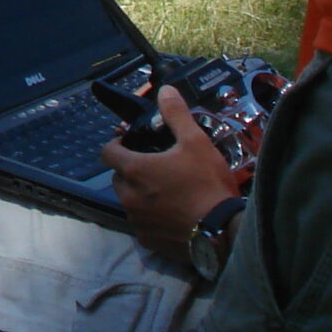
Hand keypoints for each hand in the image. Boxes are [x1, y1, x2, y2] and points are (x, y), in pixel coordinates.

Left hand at [100, 86, 238, 263]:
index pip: (107, 152)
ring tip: (167, 192)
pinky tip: (173, 215)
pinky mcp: (148, 241)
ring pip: (130, 202)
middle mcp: (127, 197)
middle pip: (118, 178)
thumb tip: (165, 90)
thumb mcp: (195, 143)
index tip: (132, 144)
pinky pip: (142, 225)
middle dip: (131, 171)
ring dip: (141, 195)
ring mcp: (136, 221)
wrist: (224, 233)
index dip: (117, 145)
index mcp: (133, 170)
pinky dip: (152, 218)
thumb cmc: (207, 184)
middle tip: (156, 167)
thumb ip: (176, 115)